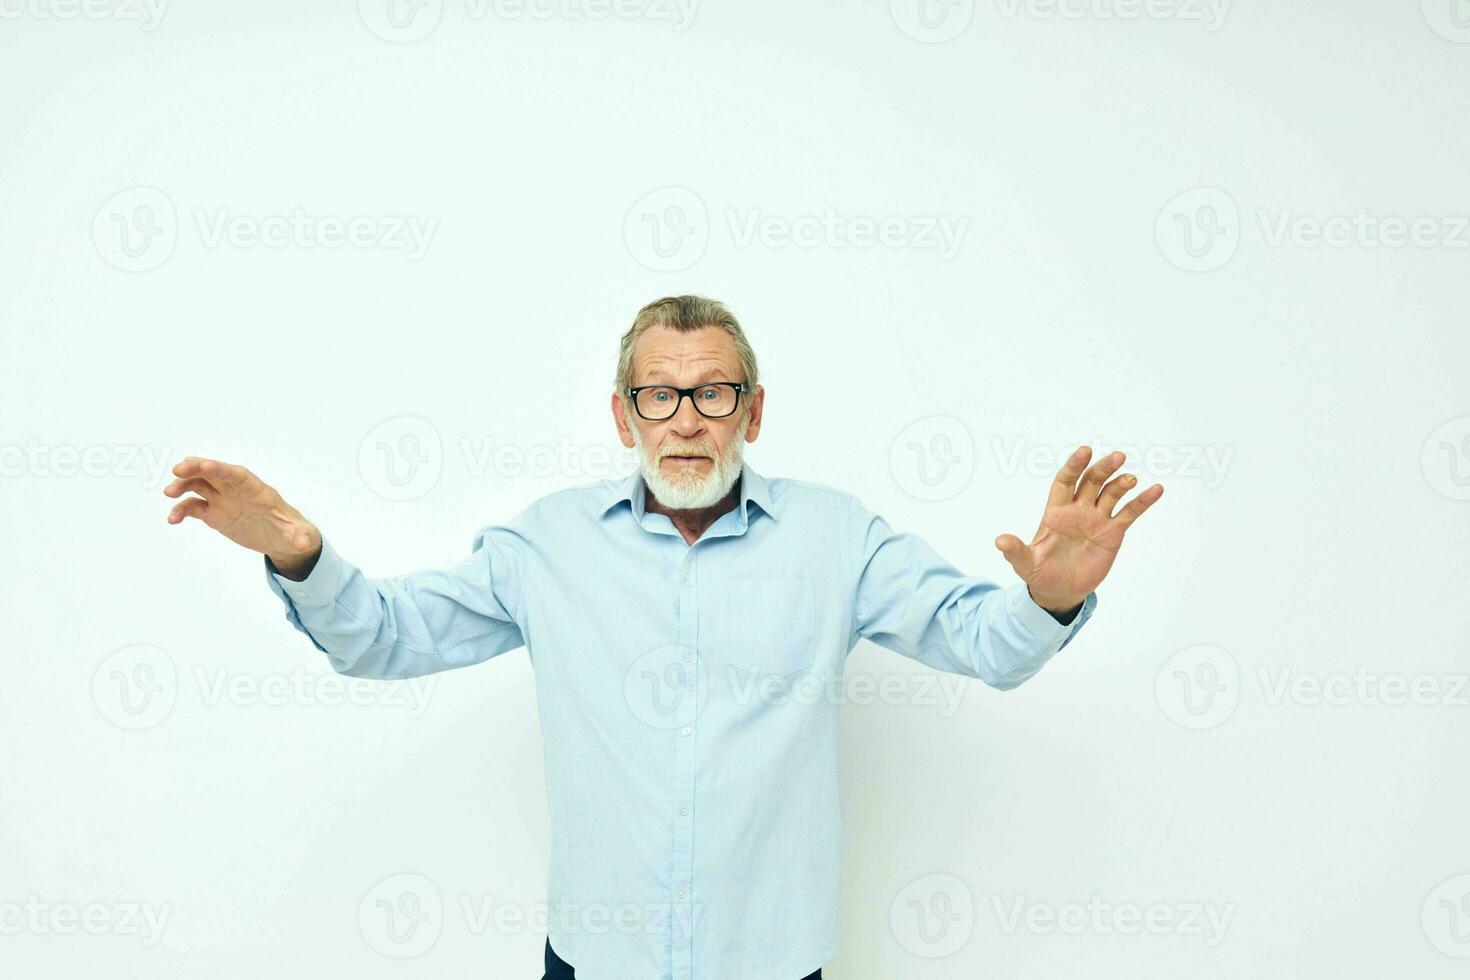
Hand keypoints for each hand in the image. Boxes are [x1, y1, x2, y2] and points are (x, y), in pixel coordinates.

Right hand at [163, 457, 320, 577]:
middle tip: (176, 470)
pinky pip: (194, 507)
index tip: (203, 464)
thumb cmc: (294, 532)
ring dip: (183, 485)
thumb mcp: (300, 536)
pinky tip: (172, 520)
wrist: (283, 540)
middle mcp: (237, 491)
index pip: (237, 474)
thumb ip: (300, 536)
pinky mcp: (215, 514)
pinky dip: (182, 510)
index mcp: (257, 491)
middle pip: (214, 473)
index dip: (220, 468)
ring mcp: (224, 501)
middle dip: (196, 468)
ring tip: (169, 493)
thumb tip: (304, 542)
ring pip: (199, 485)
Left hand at [994, 446, 1162, 614]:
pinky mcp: (1113, 532)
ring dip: (1122, 483)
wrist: (1059, 590)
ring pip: (1111, 493)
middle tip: (1117, 457)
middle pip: (1092, 481)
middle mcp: (1078, 510)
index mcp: (1056, 511)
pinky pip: (1130, 513)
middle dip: (1103, 469)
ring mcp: (1097, 519)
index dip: (1074, 466)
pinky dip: (1143, 501)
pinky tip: (1156, 489)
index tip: (1084, 451)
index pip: (1065, 481)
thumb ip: (1015, 550)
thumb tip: (1000, 540)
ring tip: (1131, 479)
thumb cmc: (1039, 572)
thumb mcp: (1025, 563)